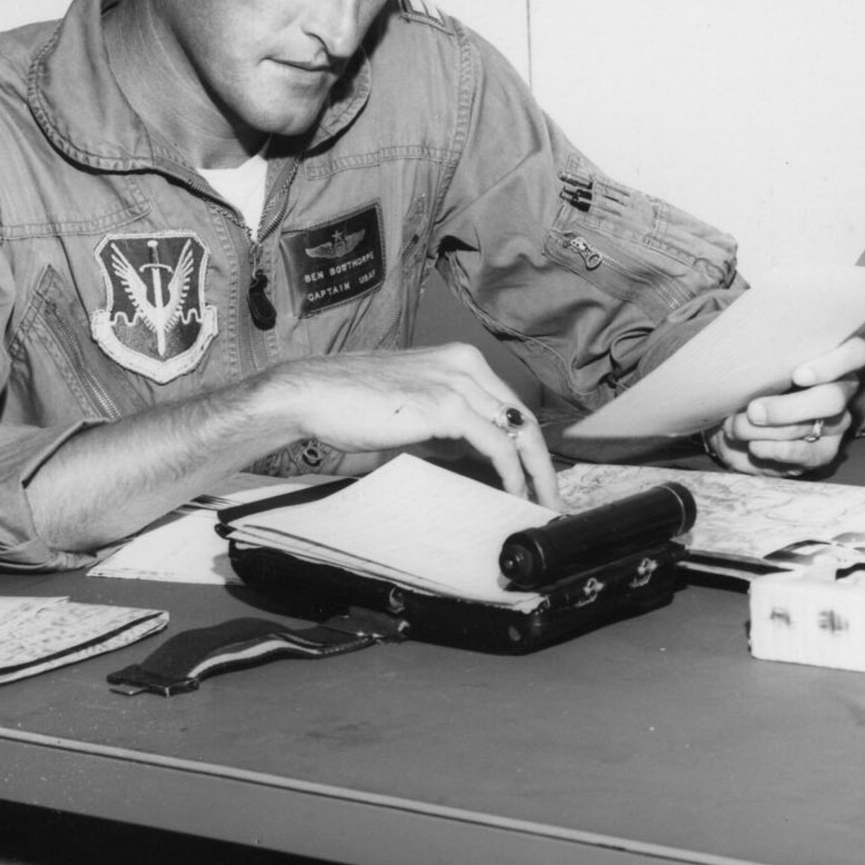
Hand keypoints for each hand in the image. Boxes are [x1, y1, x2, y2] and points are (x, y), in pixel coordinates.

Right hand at [260, 344, 557, 504]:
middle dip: (543, 463)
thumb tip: (479, 458)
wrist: (311, 394)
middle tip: (553, 497)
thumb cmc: (352, 404)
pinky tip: (513, 492)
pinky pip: (495, 444)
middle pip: (524, 419)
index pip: (511, 407)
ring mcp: (458, 382)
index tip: (538, 477)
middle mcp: (466, 366)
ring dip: (535, 473)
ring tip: (542, 503)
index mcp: (461, 361)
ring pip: (518, 432)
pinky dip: (511, 472)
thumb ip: (451, 430)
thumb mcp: (416, 413)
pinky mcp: (445, 405)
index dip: (530, 446)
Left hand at [708, 337, 864, 475]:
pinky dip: (778, 451)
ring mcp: (836, 422)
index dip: (834, 363)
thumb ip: (762, 356)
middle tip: (753, 411)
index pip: (857, 353)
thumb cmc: (746, 382)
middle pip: (833, 398)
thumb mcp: (752, 363)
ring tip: (738, 428)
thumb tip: (749, 350)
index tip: (797, 376)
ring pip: (818, 427)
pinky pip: (810, 454)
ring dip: (773, 430)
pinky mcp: (825, 451)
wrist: (732, 423)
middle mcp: (841, 389)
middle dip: (789, 408)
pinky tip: (755, 446)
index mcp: (830, 357)